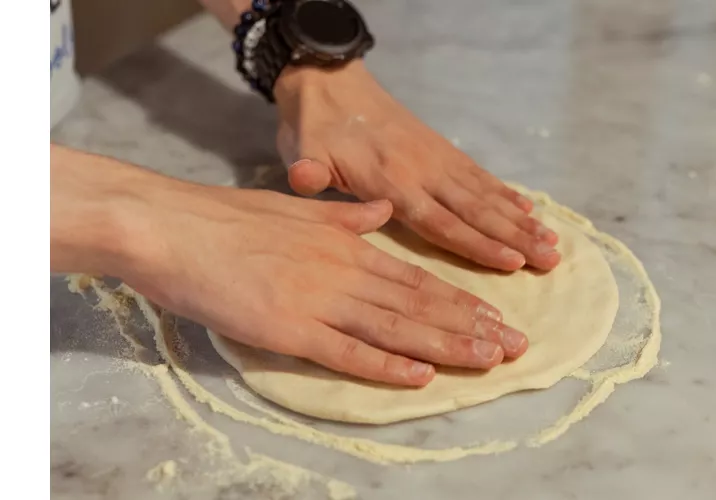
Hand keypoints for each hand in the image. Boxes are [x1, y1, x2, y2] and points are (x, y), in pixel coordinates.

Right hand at [104, 173, 528, 386]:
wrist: (171, 226)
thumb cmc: (227, 218)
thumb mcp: (294, 207)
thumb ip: (342, 214)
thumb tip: (379, 210)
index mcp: (345, 242)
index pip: (415, 276)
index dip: (459, 299)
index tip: (496, 315)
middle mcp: (342, 269)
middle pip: (418, 303)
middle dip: (471, 326)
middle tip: (516, 345)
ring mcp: (317, 298)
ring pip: (395, 326)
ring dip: (445, 345)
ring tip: (488, 360)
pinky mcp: (287, 327)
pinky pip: (346, 351)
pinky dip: (386, 366)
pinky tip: (420, 376)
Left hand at [273, 61, 560, 271]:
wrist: (330, 81)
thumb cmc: (315, 127)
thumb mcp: (301, 150)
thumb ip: (308, 171)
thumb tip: (302, 179)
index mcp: (391, 181)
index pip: (442, 221)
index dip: (478, 244)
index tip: (514, 262)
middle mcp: (423, 172)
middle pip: (477, 211)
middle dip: (516, 237)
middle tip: (552, 260)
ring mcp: (436, 159)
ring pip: (486, 194)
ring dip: (521, 219)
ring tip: (553, 240)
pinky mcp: (440, 150)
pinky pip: (480, 176)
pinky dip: (506, 194)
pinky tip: (528, 208)